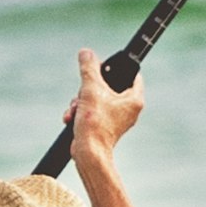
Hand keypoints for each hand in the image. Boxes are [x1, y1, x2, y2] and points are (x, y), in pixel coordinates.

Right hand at [67, 47, 145, 166]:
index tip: (103, 66)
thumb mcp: (90, 90)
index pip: (132, 74)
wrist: (87, 153)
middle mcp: (129, 109)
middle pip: (108, 86)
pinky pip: (92, 111)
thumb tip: (86, 52)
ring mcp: (116, 119)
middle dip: (89, 89)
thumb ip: (89, 69)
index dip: (117, 67)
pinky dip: (80, 113)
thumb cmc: (95, 124)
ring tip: (76, 109)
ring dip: (80, 101)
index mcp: (134, 99)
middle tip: (83, 93)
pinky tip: (71, 118)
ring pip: (96, 99)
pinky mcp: (104, 127)